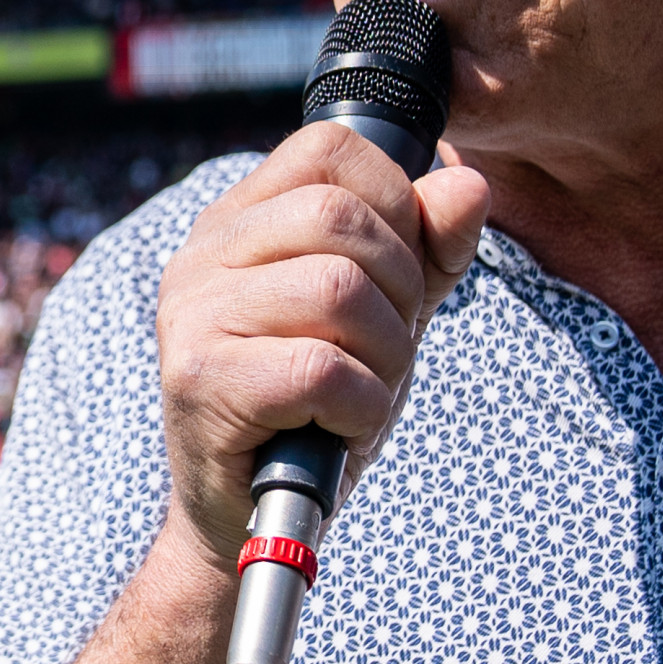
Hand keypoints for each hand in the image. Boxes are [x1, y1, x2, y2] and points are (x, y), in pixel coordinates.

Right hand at [152, 125, 492, 567]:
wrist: (243, 515)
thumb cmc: (313, 408)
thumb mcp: (383, 317)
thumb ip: (428, 250)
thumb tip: (469, 183)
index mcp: (239, 221)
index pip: (330, 148)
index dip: (393, 199)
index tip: (397, 270)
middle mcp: (202, 255)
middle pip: (341, 219)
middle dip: (400, 287)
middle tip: (386, 345)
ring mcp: (193, 315)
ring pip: (337, 291)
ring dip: (385, 353)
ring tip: (364, 389)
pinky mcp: (201, 381)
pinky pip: (321, 368)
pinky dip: (361, 404)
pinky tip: (341, 425)